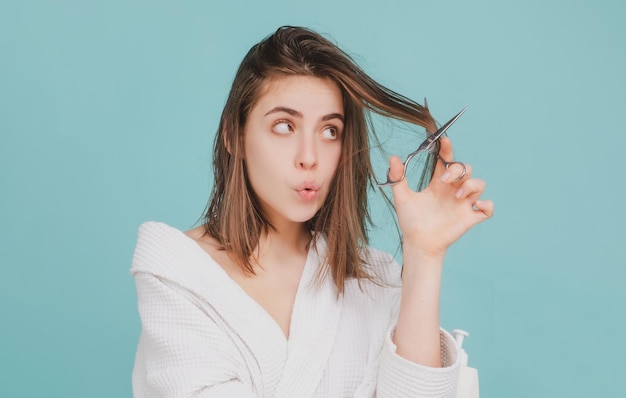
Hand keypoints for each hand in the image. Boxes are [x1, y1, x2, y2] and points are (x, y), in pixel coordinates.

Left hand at [387, 137, 493, 258]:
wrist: (418, 243)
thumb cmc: (410, 221)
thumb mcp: (402, 197)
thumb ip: (398, 178)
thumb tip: (393, 158)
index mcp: (438, 184)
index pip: (446, 161)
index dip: (447, 149)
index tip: (444, 140)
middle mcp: (452, 191)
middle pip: (465, 169)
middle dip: (458, 169)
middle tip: (444, 179)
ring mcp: (462, 204)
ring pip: (479, 184)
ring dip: (472, 185)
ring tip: (457, 195)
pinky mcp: (469, 218)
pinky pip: (488, 209)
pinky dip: (487, 205)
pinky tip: (476, 205)